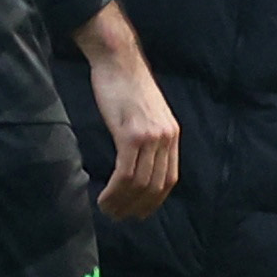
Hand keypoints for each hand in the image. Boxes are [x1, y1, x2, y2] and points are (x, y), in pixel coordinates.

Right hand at [74, 2, 178, 219]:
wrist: (117, 59)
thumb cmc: (126, 84)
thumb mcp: (146, 113)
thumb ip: (148, 136)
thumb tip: (139, 161)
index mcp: (172, 134)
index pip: (169, 180)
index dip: (154, 202)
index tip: (138, 213)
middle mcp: (166, 137)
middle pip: (155, 186)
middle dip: (136, 207)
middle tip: (118, 216)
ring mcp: (150, 136)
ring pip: (139, 183)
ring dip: (122, 202)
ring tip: (107, 210)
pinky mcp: (131, 134)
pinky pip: (125, 173)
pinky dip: (115, 191)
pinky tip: (104, 197)